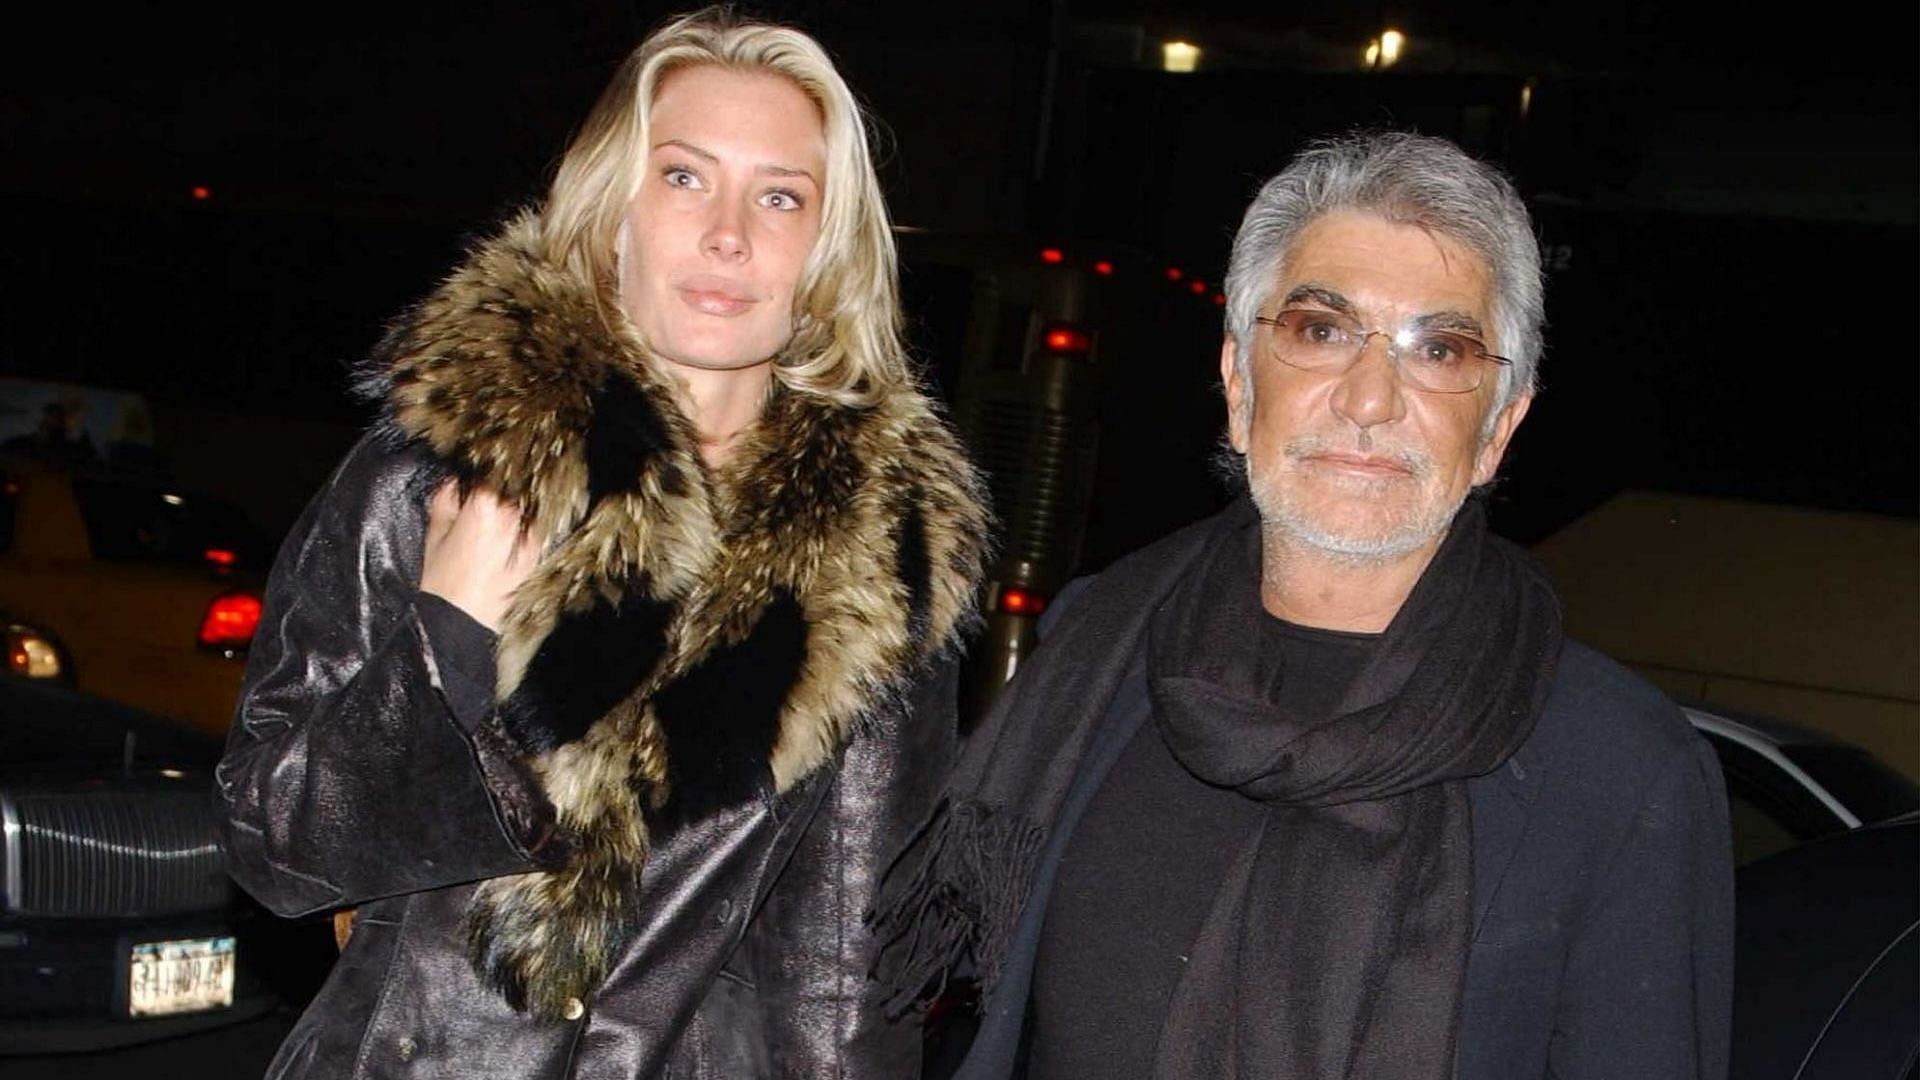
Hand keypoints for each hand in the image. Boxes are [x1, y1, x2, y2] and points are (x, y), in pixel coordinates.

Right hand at [419, 480, 541, 631]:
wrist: (460, 621)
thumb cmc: (441, 582)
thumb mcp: (434, 537)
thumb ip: (445, 503)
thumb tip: (454, 484)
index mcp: (484, 507)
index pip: (491, 474)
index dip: (484, 471)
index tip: (478, 471)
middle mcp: (510, 518)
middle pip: (512, 489)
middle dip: (502, 486)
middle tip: (489, 491)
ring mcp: (526, 536)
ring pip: (526, 507)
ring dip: (516, 503)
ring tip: (502, 508)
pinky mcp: (535, 555)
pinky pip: (535, 529)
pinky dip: (528, 524)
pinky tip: (517, 527)